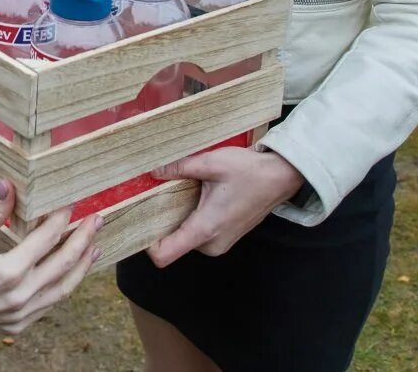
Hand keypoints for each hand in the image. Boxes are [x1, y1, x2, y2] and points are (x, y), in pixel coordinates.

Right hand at [0, 182, 101, 347]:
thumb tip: (8, 185)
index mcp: (8, 272)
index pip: (45, 239)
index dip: (60, 219)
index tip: (70, 202)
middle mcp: (20, 296)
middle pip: (64, 263)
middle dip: (83, 239)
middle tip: (97, 219)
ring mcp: (22, 314)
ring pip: (64, 288)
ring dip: (82, 265)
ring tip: (95, 246)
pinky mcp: (20, 325)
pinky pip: (51, 303)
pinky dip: (65, 285)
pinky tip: (71, 272)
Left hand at [146, 147, 304, 267]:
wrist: (280, 178)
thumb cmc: (249, 171)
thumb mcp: (210, 163)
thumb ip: (178, 167)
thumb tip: (152, 170)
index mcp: (205, 229)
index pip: (164, 255)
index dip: (146, 244)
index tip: (138, 221)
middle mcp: (211, 244)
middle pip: (171, 244)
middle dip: (160, 223)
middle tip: (155, 196)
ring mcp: (219, 244)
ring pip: (184, 239)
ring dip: (176, 219)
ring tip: (178, 192)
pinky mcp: (224, 239)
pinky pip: (196, 235)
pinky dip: (189, 220)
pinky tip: (192, 197)